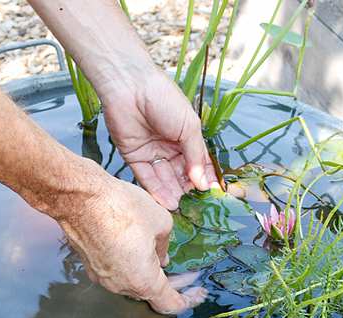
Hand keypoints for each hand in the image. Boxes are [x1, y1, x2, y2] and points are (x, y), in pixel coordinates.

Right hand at [55, 159, 206, 313]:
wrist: (79, 198)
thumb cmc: (122, 208)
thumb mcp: (161, 222)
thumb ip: (165, 246)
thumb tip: (162, 257)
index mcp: (143, 281)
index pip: (170, 304)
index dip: (189, 300)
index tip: (199, 292)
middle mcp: (121, 286)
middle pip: (152, 294)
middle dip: (173, 284)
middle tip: (189, 272)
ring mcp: (103, 278)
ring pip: (133, 283)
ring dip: (151, 275)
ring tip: (164, 257)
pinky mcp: (91, 266)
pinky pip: (118, 272)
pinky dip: (133, 267)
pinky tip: (139, 249)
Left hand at [100, 69, 217, 209]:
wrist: (130, 87)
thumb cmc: (164, 99)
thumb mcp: (189, 127)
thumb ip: (196, 156)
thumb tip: (203, 182)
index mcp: (185, 136)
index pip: (197, 162)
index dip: (204, 177)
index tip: (212, 193)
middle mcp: (169, 146)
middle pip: (180, 173)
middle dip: (187, 189)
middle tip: (195, 205)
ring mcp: (151, 152)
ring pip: (163, 178)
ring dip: (172, 192)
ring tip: (181, 207)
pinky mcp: (133, 156)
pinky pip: (146, 177)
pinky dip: (155, 190)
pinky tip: (166, 201)